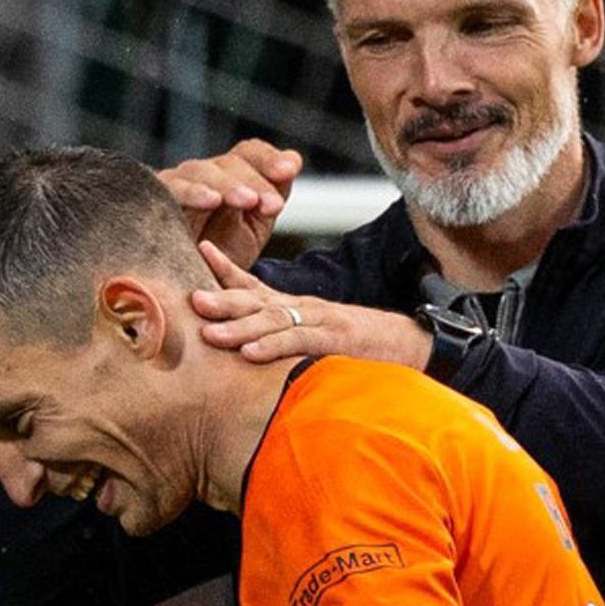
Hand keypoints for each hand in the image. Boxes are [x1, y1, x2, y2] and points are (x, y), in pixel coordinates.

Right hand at [158, 139, 302, 268]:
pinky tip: (211, 201)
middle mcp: (202, 175)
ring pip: (200, 172)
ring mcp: (176, 185)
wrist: (193, 293)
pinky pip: (170, 190)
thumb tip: (293, 158)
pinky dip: (191, 193)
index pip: (249, 153)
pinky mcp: (154, 201)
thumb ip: (273, 193)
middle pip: (228, 163)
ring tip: (248, 200)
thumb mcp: (254, 226)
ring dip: (227, 185)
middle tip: (273, 204)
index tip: (289, 171)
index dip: (269, 158)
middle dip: (254, 181)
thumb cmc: (222, 256)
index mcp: (230, 176)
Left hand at [192, 242, 432, 369]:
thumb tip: (251, 350)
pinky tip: (248, 354)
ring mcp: (321, 323)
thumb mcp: (319, 337)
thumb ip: (288, 339)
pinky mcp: (335, 342)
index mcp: (297, 308)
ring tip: (209, 332)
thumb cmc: (363, 347)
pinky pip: (298, 343)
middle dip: (223, 298)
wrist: (413, 346)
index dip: (228, 269)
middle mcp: (305, 309)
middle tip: (191, 298)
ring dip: (239, 326)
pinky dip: (272, 348)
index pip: (257, 283)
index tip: (201, 251)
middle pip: (257, 300)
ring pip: (273, 320)